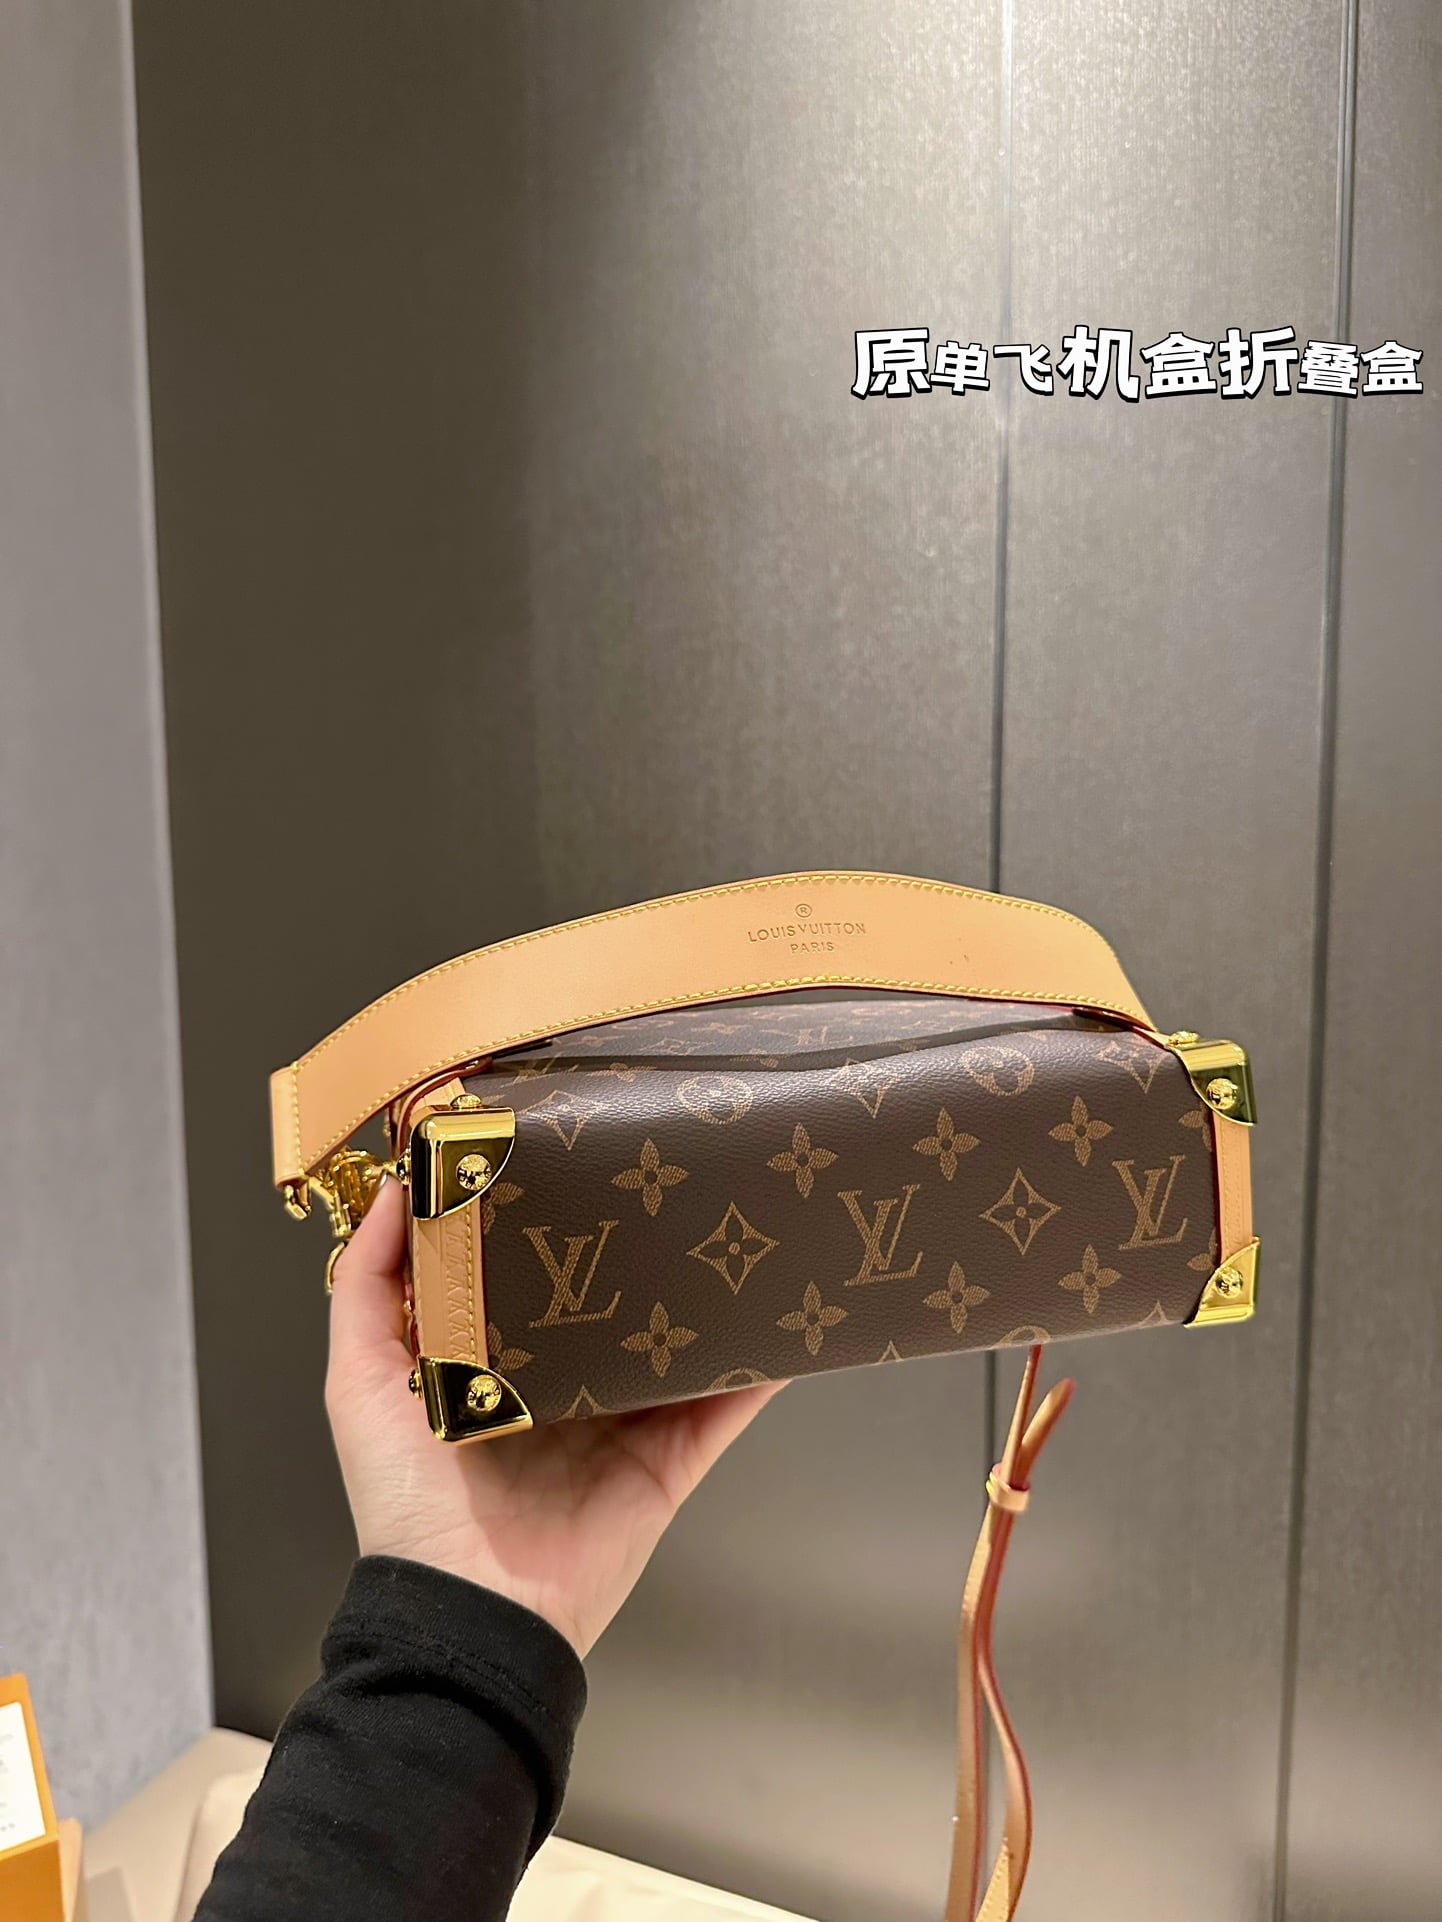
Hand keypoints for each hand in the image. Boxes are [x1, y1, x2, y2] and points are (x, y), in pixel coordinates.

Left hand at [326, 1177, 782, 1655]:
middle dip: (634, 1250)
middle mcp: (561, 1390)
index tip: (567, 1151)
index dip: (544, 1224)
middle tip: (663, 1177)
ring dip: (704, 1300)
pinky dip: (755, 1372)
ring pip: (673, 1348)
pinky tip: (780, 1323)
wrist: (470, 1610)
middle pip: (611, 1307)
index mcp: (493, 1366)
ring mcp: (621, 1427)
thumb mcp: (361, 1381)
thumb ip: (367, 1286)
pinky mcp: (668, 1464)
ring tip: (731, 1230)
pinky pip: (720, 1410)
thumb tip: (393, 1186)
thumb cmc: (407, 1498)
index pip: (527, 1280)